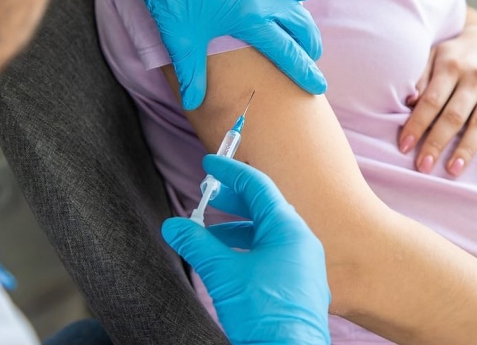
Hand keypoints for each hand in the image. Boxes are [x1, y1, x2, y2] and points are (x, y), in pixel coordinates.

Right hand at [162, 155, 330, 344]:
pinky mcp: (299, 282)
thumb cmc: (263, 312)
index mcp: (288, 228)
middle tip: (206, 194)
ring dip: (236, 227)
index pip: (257, 186)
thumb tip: (173, 226)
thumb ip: (198, 244)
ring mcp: (303, 262)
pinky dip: (247, 248)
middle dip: (232, 200)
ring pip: (266, 232)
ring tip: (208, 232)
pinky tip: (227, 259)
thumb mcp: (223, 273)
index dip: (230, 171)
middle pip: (263, 207)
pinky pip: (272, 252)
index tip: (209, 164)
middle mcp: (301, 240)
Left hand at [399, 23, 476, 176]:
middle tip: (423, 166)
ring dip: (466, 149)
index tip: (404, 147)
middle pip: (454, 116)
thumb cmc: (451, 56)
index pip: (431, 101)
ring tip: (452, 170)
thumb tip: (409, 102)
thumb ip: (420, 78)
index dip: (417, 125)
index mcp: (451, 66)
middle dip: (437, 143)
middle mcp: (475, 78)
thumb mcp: (432, 56)